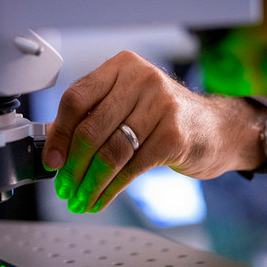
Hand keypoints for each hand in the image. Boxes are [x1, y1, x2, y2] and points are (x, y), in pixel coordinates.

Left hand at [41, 51, 265, 213]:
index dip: (59, 134)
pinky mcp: (174, 135)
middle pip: (91, 128)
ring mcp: (161, 106)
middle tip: (64, 188)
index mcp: (122, 66)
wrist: (216, 128)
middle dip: (72, 166)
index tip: (51, 160)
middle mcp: (142, 79)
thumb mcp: (126, 106)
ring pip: (110, 152)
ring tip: (79, 199)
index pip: (76, 98)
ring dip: (89, 183)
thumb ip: (91, 118)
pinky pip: (131, 168)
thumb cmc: (164, 116)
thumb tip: (52, 145)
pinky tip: (100, 199)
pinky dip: (110, 189)